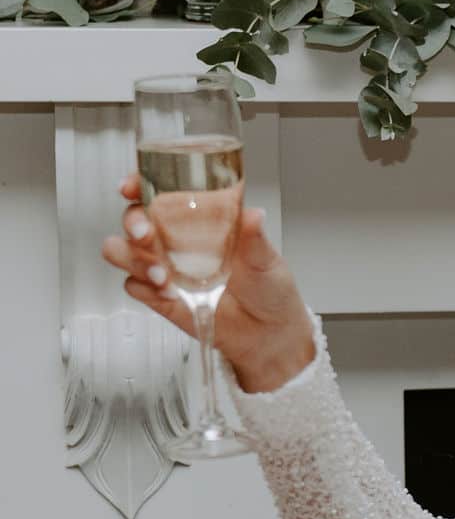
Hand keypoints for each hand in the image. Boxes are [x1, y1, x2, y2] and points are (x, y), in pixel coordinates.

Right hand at [98, 173, 316, 391]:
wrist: (269, 333)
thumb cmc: (269, 288)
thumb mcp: (267, 260)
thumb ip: (255, 238)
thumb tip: (253, 215)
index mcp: (199, 220)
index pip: (160, 193)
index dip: (139, 184)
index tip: (132, 188)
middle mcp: (177, 239)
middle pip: (133, 219)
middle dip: (133, 223)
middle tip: (147, 236)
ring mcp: (165, 266)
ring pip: (122, 251)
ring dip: (134, 259)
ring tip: (163, 276)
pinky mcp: (160, 295)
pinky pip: (133, 286)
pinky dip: (144, 288)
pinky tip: (169, 294)